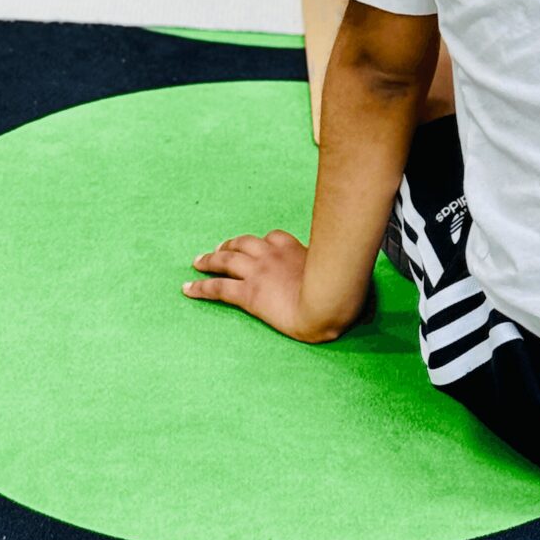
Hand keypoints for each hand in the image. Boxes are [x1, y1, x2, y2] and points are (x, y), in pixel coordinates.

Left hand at [183, 232, 343, 343]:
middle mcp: (271, 255)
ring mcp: (258, 272)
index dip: (260, 242)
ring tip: (198, 262)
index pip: (272, 238)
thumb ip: (335, 271)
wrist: (327, 302)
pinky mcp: (249, 293)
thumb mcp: (339, 272)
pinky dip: (200, 287)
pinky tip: (188, 289)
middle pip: (243, 243)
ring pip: (225, 261)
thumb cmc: (339, 291)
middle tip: (219, 249)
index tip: (255, 245)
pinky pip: (218, 288)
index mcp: (292, 248)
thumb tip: (351, 283)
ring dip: (209, 260)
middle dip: (229, 245)